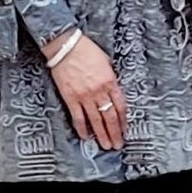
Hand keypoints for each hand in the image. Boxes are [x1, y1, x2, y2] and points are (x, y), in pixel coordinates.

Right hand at [45, 32, 126, 150]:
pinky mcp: (70, 98)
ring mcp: (84, 96)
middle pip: (110, 117)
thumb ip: (110, 78)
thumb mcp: (106, 62)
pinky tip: (86, 137)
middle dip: (115, 133)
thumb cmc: (86, 50)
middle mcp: (99, 91)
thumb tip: (113, 90)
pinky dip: (82, 128)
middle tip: (117, 144)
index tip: (125, 130)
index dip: (123, 121)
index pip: (120, 106)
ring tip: (106, 145)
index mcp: (110, 82)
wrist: (66, 47)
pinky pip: (78, 117)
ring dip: (102, 135)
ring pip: (95, 121)